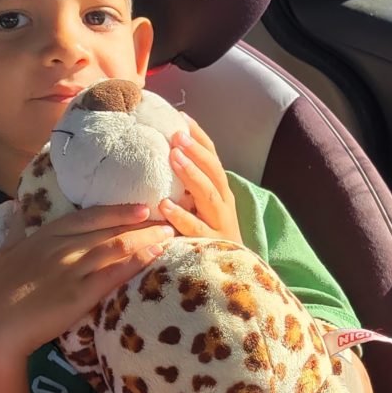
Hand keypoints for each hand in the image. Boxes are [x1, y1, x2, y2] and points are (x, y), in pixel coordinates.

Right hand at [0, 203, 173, 359]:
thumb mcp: (5, 252)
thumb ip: (16, 228)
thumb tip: (18, 206)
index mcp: (47, 235)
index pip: (89, 217)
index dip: (118, 211)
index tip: (141, 207)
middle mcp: (63, 247)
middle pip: (110, 229)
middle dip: (141, 223)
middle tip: (168, 218)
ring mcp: (72, 269)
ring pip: (117, 246)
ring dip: (147, 238)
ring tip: (170, 234)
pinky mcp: (80, 293)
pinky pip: (115, 273)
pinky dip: (138, 261)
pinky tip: (157, 254)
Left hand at [159, 114, 242, 243]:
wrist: (230, 274)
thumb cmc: (206, 238)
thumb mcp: (199, 208)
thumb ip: (185, 188)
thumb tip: (162, 160)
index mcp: (220, 192)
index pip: (212, 158)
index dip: (199, 137)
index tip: (181, 117)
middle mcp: (223, 204)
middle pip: (213, 172)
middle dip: (196, 151)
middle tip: (176, 135)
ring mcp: (220, 224)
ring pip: (208, 195)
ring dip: (191, 174)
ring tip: (174, 157)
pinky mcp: (212, 245)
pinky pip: (196, 228)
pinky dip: (181, 216)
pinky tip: (164, 206)